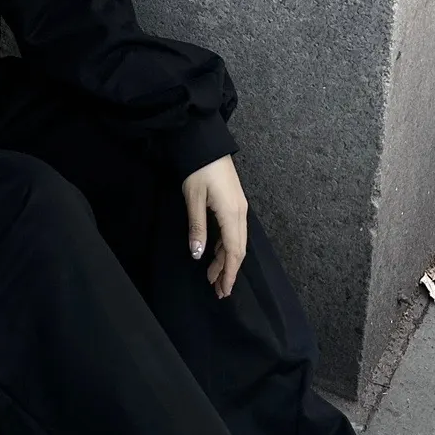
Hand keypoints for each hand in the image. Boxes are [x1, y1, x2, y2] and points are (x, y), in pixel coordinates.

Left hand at [181, 154, 248, 299]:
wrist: (206, 144)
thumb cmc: (198, 169)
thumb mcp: (193, 199)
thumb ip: (197, 228)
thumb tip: (198, 255)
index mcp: (232, 214)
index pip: (234, 251)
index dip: (230, 272)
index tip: (224, 290)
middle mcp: (241, 213)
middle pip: (238, 249)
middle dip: (229, 271)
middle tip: (219, 290)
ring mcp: (240, 207)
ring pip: (236, 241)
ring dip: (226, 259)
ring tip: (213, 277)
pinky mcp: (235, 203)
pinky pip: (234, 231)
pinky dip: (226, 246)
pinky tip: (215, 253)